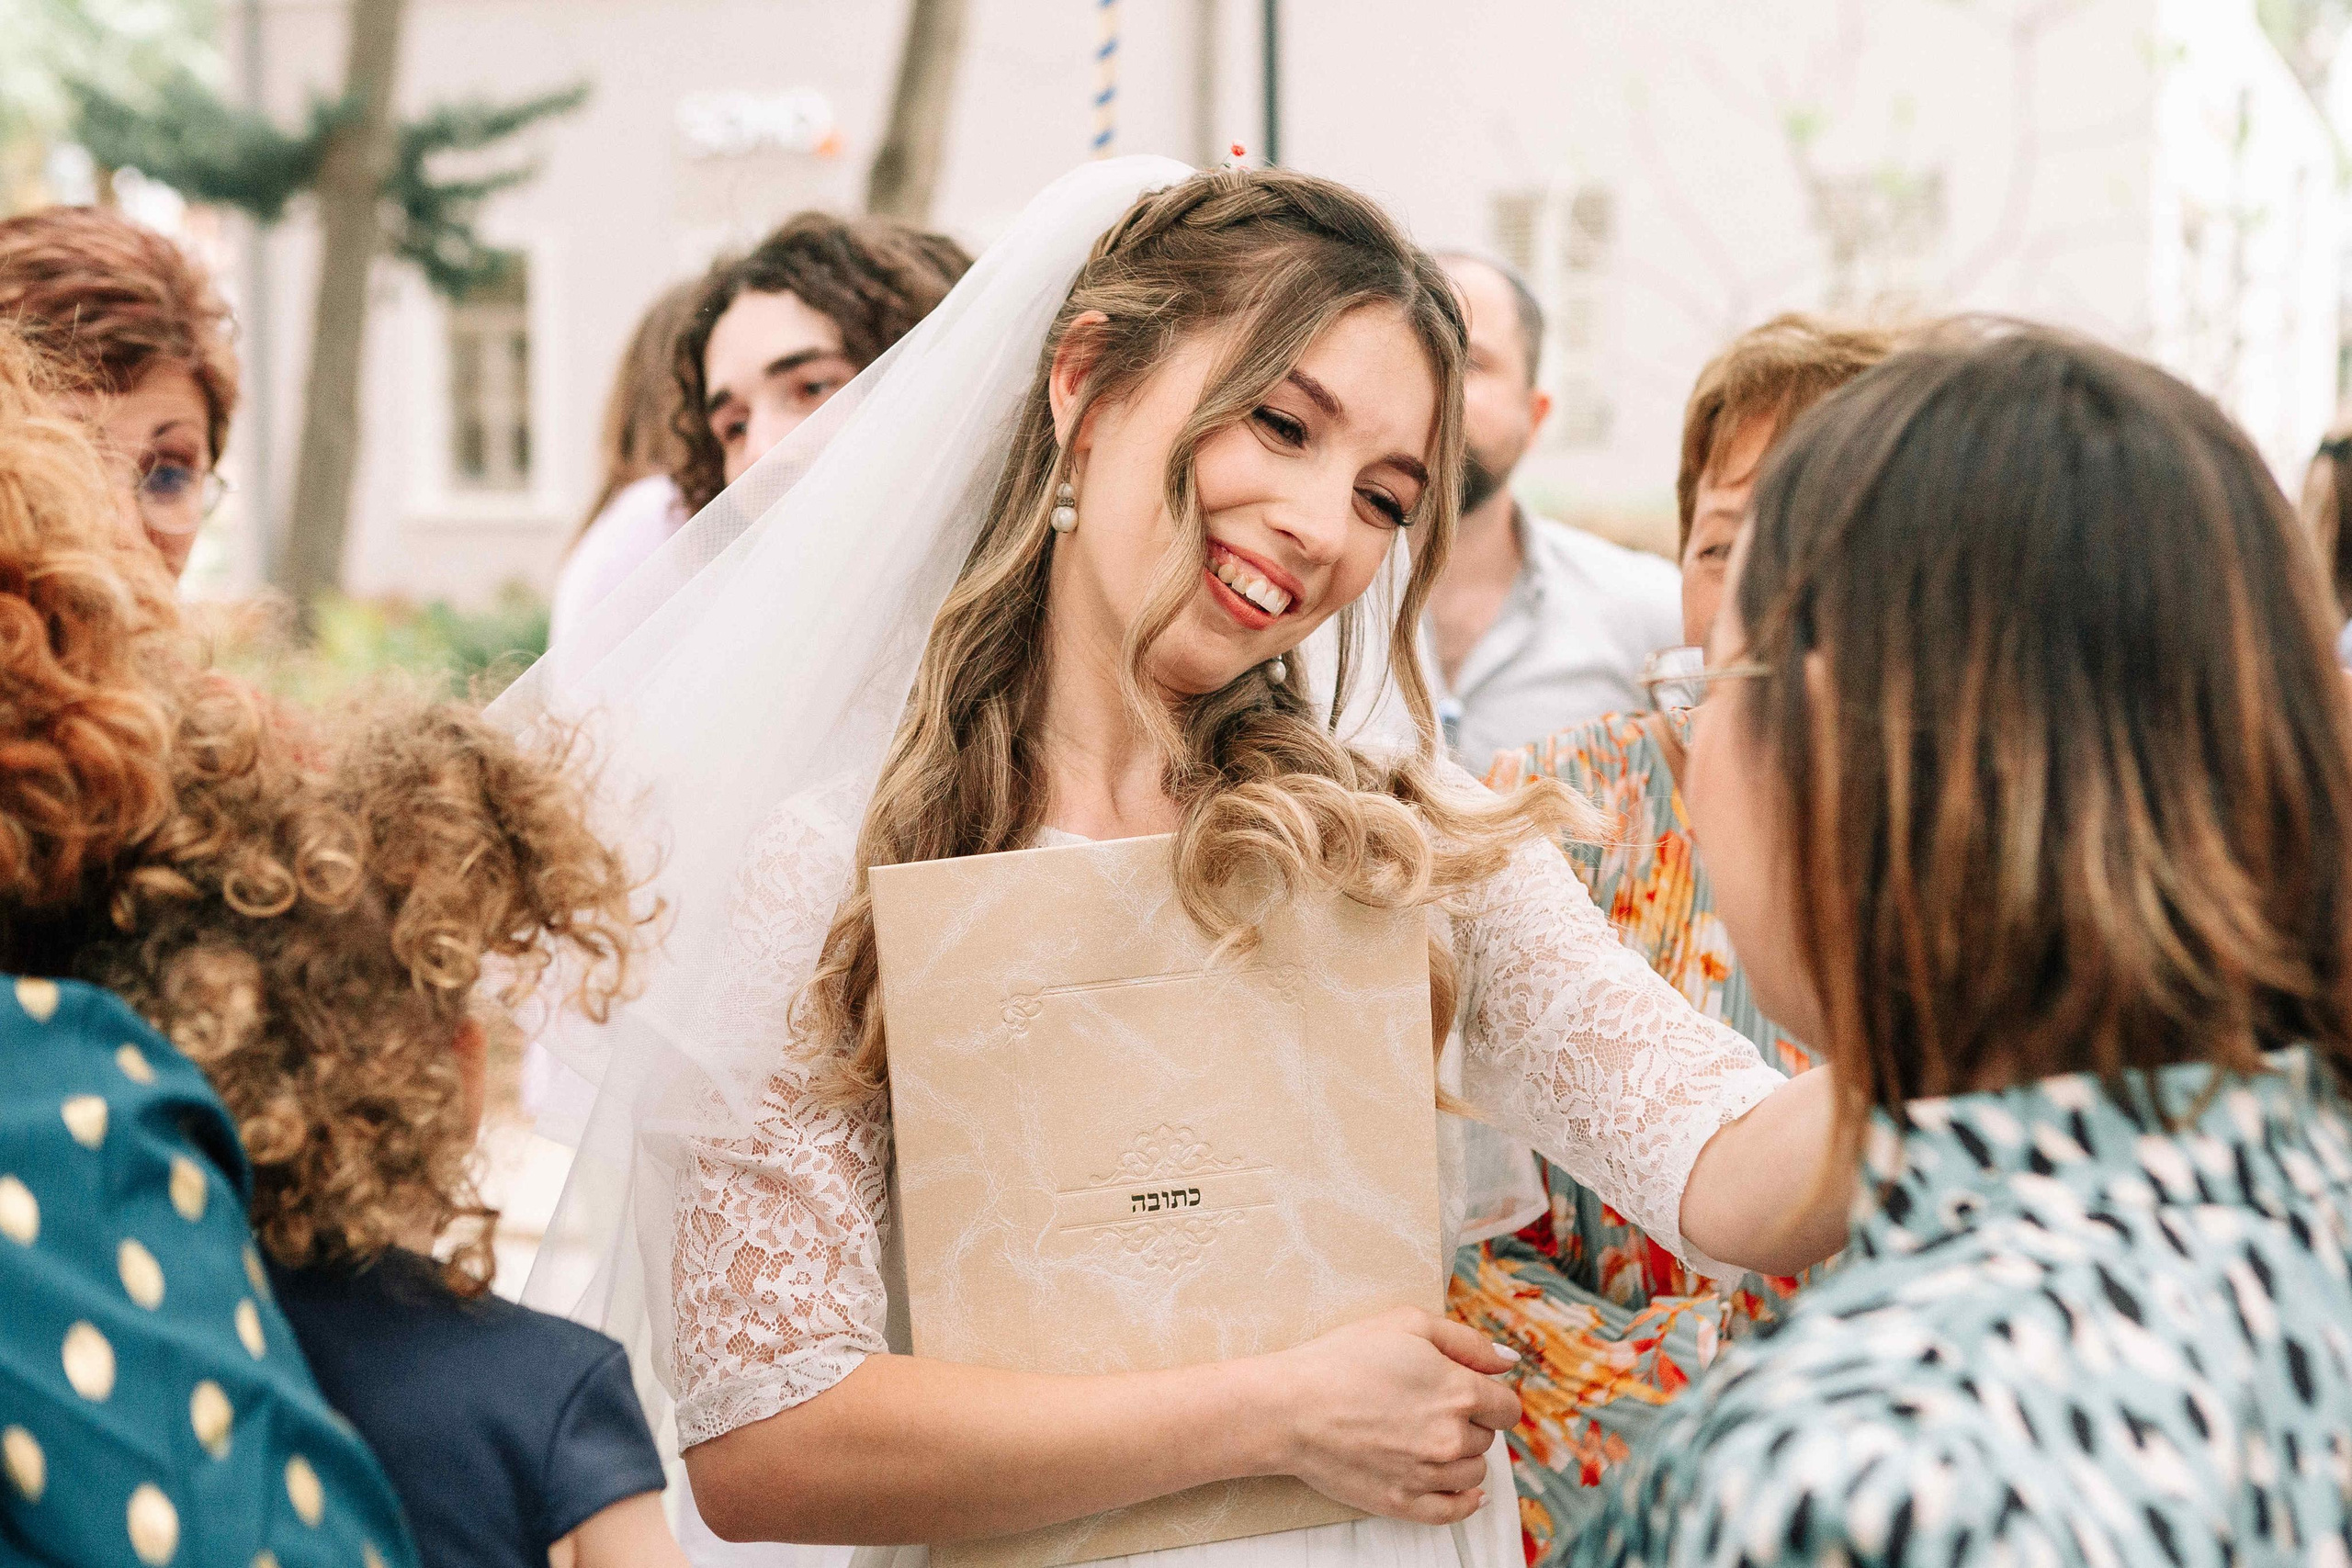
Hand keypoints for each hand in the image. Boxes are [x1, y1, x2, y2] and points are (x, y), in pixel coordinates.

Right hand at [1251, 1306, 1520, 1524]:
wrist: (1290, 1407)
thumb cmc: (1342, 1358)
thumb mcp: (1408, 1324)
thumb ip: (1468, 1342)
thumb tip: (1509, 1361)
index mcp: (1458, 1392)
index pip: (1506, 1407)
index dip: (1489, 1395)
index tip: (1468, 1391)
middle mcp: (1451, 1438)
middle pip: (1487, 1438)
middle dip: (1468, 1421)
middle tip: (1429, 1406)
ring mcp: (1428, 1476)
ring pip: (1473, 1472)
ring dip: (1459, 1456)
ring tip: (1424, 1436)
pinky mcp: (1403, 1503)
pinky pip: (1454, 1511)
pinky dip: (1464, 1500)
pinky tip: (1461, 1488)